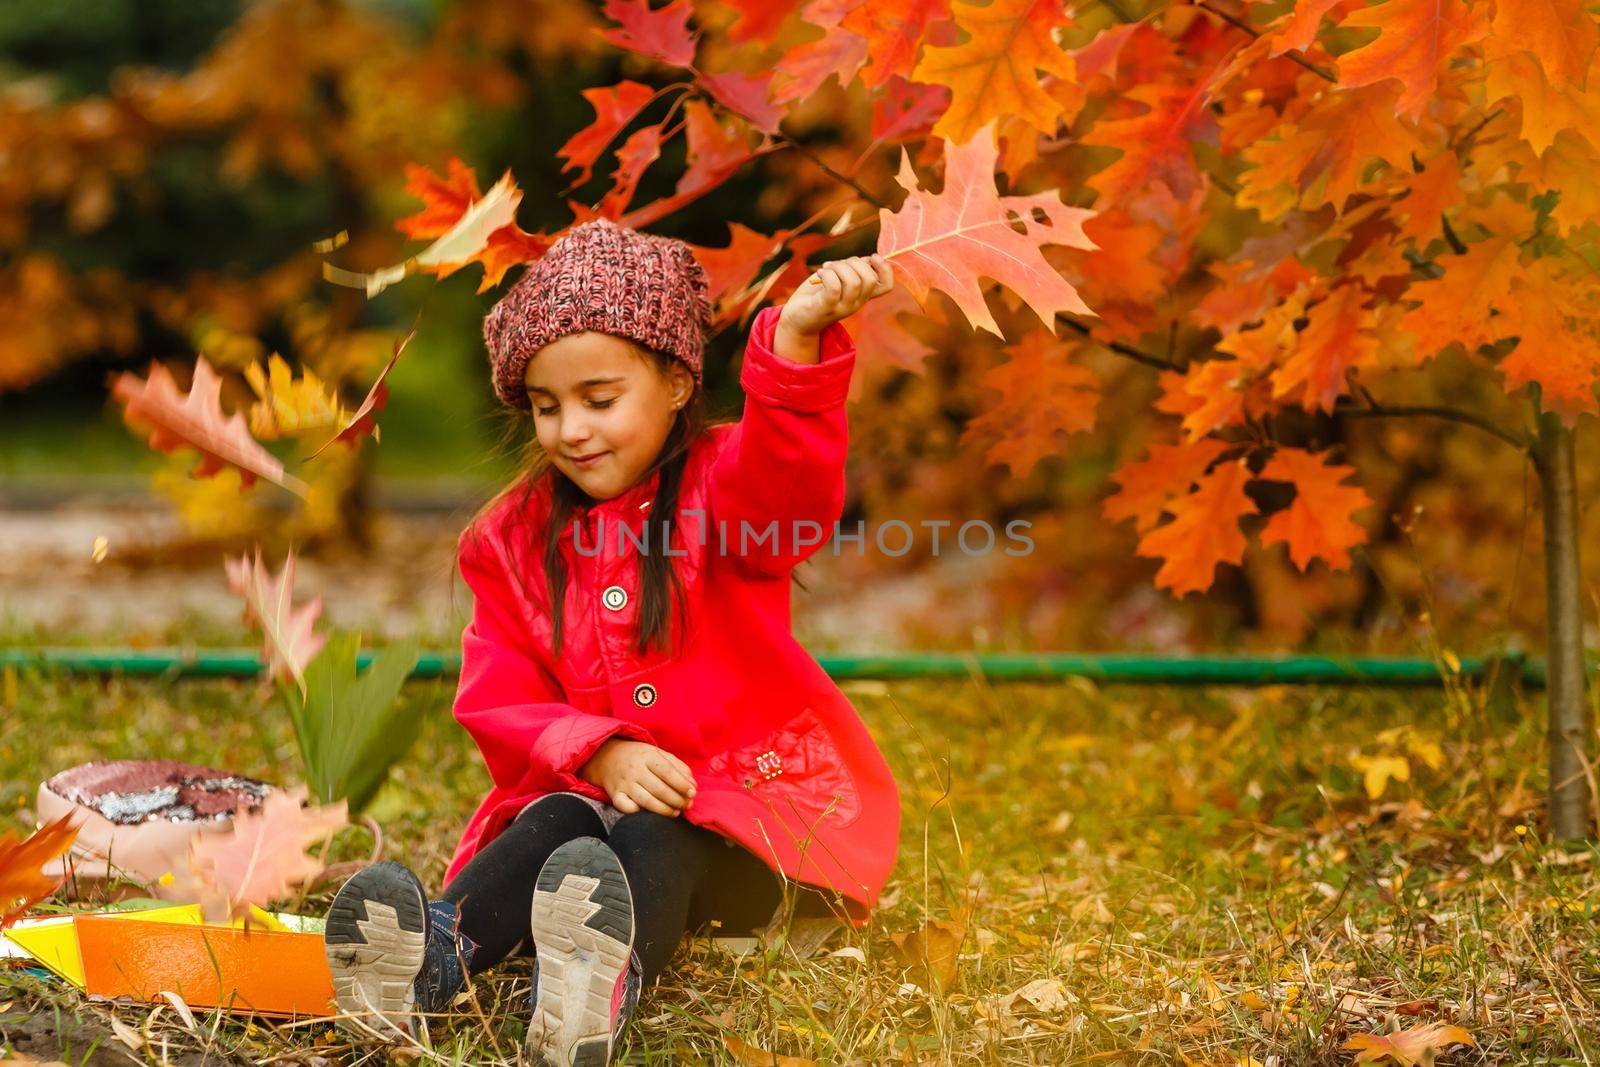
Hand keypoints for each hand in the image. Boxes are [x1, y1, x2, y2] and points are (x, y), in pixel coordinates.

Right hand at [578, 739, 697, 816]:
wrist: (608, 756)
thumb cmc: (641, 757)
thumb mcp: (660, 754)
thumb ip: (679, 768)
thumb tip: (692, 786)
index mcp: (648, 756)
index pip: (667, 771)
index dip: (681, 784)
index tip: (692, 793)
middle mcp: (635, 769)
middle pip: (658, 789)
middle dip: (677, 800)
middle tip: (687, 805)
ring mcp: (624, 783)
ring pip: (645, 801)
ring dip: (664, 810)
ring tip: (675, 812)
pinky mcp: (615, 794)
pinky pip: (624, 807)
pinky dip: (636, 812)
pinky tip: (648, 813)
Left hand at [777, 254, 894, 336]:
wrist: (796, 320)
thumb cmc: (817, 294)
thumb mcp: (839, 278)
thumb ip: (854, 269)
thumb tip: (868, 259)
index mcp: (862, 295)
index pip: (886, 286)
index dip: (885, 268)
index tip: (871, 257)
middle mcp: (856, 303)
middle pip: (870, 279)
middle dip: (854, 262)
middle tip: (836, 264)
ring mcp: (842, 307)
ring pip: (854, 282)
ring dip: (838, 267)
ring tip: (825, 269)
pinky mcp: (826, 307)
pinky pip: (834, 287)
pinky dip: (827, 274)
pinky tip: (820, 274)